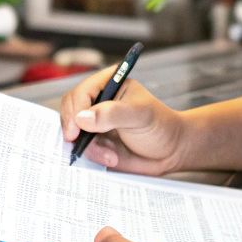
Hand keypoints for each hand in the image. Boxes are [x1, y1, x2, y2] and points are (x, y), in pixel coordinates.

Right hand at [58, 67, 189, 174]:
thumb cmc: (160, 125)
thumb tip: (82, 118)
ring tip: (111, 155)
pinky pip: (83, 149)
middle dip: (75, 130)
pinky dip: (94, 156)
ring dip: (90, 147)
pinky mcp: (96, 142)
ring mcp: (95, 123)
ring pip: (74, 134)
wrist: (170, 151)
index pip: (81, 92)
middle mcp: (98, 102)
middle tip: (79, 143)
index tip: (76, 129)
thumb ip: (112, 114)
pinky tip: (112, 158)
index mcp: (108, 84)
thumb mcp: (140, 115)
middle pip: (70, 111)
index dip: (75, 110)